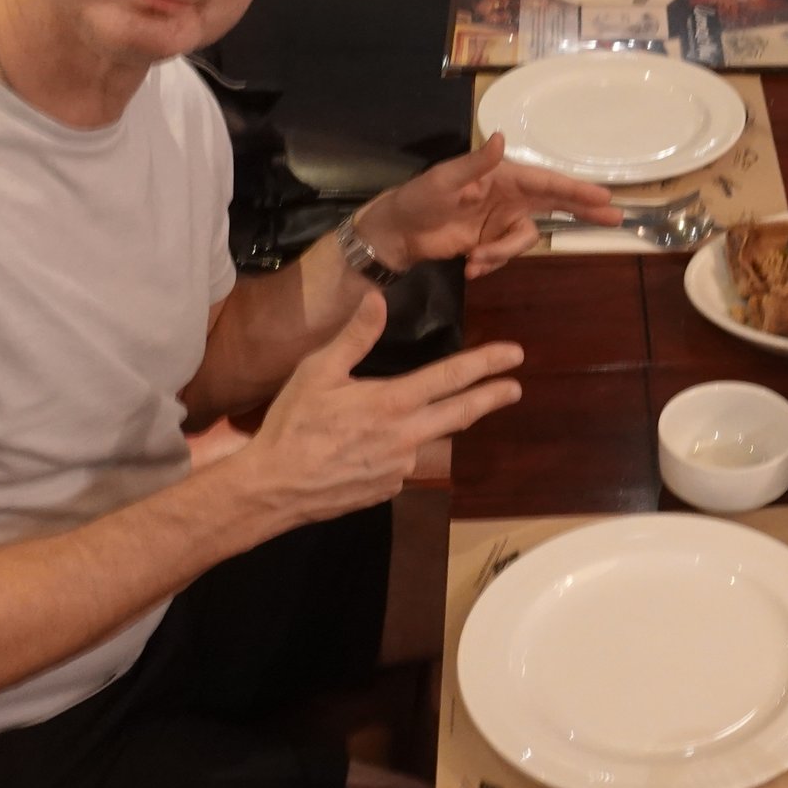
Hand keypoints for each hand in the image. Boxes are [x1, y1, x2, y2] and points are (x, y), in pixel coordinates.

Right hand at [240, 292, 524, 521]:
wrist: (273, 488)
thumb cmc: (293, 425)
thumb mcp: (317, 372)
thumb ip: (354, 337)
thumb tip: (378, 298)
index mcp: (393, 402)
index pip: (452, 378)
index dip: (486, 364)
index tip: (515, 356)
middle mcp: (407, 436)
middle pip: (461, 412)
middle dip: (491, 397)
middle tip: (515, 388)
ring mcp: (401, 467)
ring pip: (426, 439)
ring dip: (426, 426)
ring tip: (400, 418)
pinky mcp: (389, 490)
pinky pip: (401, 464)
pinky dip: (393, 451)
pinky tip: (364, 450)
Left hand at [356, 136, 619, 277]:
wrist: (398, 233)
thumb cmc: (419, 198)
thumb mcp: (444, 179)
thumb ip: (476, 163)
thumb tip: (501, 138)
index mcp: (503, 176)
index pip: (547, 183)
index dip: (577, 190)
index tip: (605, 197)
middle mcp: (509, 197)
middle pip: (556, 204)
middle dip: (583, 211)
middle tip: (616, 218)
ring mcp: (501, 221)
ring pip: (524, 240)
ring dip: (503, 253)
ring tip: (475, 259)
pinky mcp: (491, 243)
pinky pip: (505, 256)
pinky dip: (489, 263)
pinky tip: (469, 264)